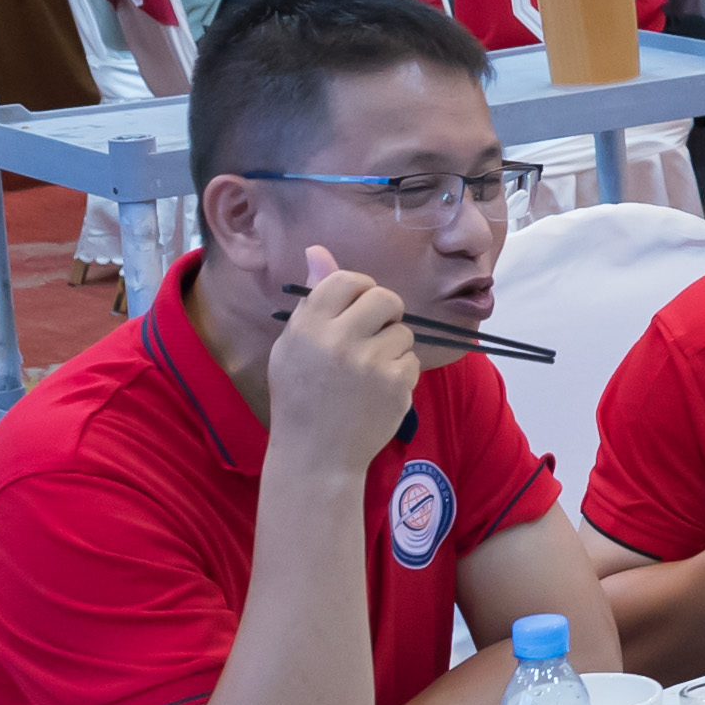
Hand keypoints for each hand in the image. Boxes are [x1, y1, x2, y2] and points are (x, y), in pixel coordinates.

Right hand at [267, 243, 427, 466]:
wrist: (316, 455)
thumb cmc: (301, 396)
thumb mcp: (293, 345)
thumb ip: (313, 298)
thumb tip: (318, 250)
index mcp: (309, 327)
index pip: (348, 279)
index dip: (359, 289)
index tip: (357, 307)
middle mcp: (340, 341)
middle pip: (385, 297)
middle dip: (384, 312)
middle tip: (371, 334)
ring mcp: (371, 364)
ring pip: (403, 331)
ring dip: (392, 346)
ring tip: (367, 371)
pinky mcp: (396, 385)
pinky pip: (412, 360)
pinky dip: (400, 372)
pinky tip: (377, 391)